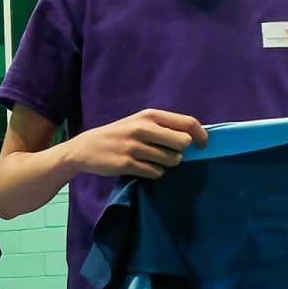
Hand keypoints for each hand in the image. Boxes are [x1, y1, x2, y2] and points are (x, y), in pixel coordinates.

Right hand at [66, 109, 205, 180]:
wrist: (84, 148)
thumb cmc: (118, 135)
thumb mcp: (138, 122)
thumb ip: (163, 126)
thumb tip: (194, 137)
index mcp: (149, 115)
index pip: (188, 123)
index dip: (201, 135)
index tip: (202, 145)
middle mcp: (143, 129)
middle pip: (182, 143)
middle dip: (180, 151)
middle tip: (168, 153)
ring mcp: (134, 147)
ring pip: (171, 160)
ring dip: (166, 164)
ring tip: (152, 161)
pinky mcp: (127, 164)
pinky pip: (156, 172)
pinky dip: (154, 173)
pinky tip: (142, 168)